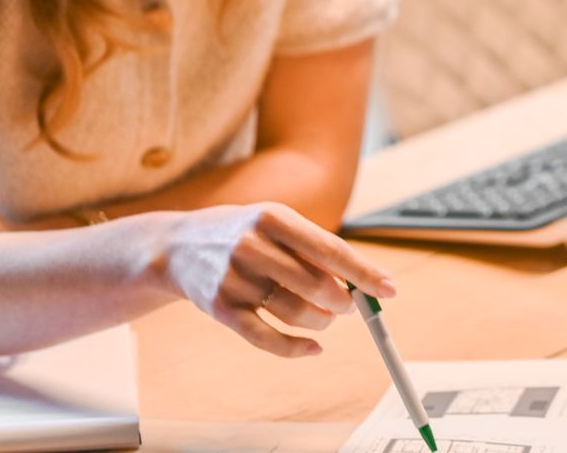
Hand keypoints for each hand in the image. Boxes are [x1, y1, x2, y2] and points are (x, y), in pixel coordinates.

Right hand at [160, 202, 396, 357]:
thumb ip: (317, 248)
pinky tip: (312, 348)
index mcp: (274, 217)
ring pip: (297, 313)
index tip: (389, 290)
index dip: (364, 273)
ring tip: (325, 317)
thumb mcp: (277, 223)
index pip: (331, 250)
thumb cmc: (243, 234)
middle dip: (343, 302)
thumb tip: (366, 280)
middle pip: (317, 286)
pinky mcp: (221, 309)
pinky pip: (267, 339)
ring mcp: (234, 279)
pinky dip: (297, 348)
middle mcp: (252, 246)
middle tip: (349, 306)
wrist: (176, 246)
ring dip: (322, 322)